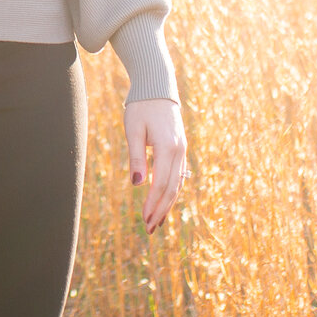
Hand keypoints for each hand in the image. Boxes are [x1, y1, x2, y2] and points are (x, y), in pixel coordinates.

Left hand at [124, 98, 186, 232]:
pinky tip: (164, 203)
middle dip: (160, 210)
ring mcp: (182, 150)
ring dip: (167, 205)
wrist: (157, 87)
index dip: (153, 204)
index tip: (144, 220)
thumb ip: (136, 157)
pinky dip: (171, 192)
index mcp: (167, 147)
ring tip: (156, 223)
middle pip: (171, 188)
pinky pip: (177, 176)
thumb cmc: (141, 107)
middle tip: (149, 229)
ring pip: (177, 184)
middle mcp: (179, 151)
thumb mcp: (134, 130)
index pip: (161, 183)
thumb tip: (138, 185)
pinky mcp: (179, 149)